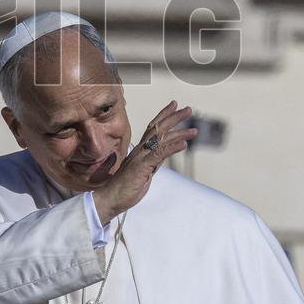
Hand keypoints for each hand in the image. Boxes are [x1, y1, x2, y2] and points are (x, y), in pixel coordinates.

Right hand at [92, 100, 196, 223]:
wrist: (111, 198)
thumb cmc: (125, 187)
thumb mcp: (143, 171)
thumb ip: (152, 162)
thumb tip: (162, 156)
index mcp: (140, 150)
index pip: (153, 128)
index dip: (164, 115)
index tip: (174, 105)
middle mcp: (140, 150)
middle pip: (158, 128)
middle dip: (174, 117)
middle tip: (188, 109)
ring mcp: (141, 158)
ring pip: (161, 139)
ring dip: (179, 133)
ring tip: (193, 130)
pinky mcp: (142, 167)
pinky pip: (159, 154)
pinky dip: (172, 148)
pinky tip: (183, 144)